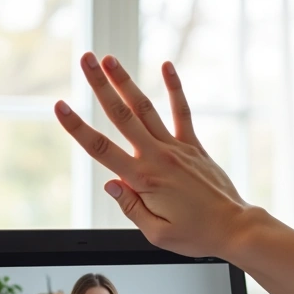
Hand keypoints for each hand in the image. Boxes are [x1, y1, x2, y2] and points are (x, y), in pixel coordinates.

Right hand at [56, 52, 254, 259]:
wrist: (234, 228)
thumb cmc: (196, 235)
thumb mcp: (156, 233)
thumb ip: (130, 207)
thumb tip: (110, 185)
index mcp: (143, 180)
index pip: (101, 148)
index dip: (77, 127)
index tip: (60, 106)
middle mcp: (157, 157)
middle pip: (121, 116)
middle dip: (100, 86)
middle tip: (85, 60)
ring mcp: (177, 148)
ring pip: (145, 109)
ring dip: (126, 81)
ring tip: (110, 59)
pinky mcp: (194, 146)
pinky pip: (182, 112)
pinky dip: (175, 88)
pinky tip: (167, 66)